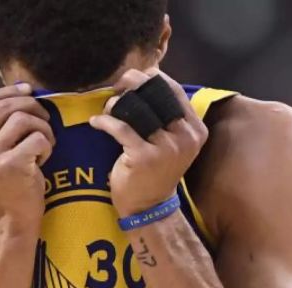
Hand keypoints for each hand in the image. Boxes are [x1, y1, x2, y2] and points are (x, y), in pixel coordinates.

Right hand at [0, 83, 54, 231]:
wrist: (10, 219)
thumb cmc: (3, 183)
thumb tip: (20, 89)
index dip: (5, 91)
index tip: (27, 91)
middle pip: (3, 106)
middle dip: (31, 106)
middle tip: (44, 119)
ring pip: (23, 119)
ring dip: (42, 128)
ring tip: (44, 144)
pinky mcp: (10, 166)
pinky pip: (37, 137)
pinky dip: (47, 145)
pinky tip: (43, 159)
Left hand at [89, 69, 208, 216]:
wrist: (149, 208)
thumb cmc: (156, 171)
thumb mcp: (171, 141)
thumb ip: (165, 114)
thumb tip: (147, 76)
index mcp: (195, 129)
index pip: (174, 90)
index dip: (151, 78)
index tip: (132, 80)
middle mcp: (186, 136)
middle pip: (157, 94)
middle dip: (133, 83)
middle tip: (116, 87)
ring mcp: (167, 147)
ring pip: (138, 108)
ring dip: (117, 103)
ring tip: (107, 108)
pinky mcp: (144, 157)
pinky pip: (121, 128)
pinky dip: (104, 122)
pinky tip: (96, 122)